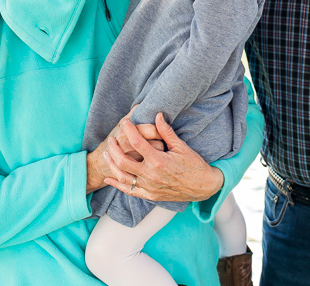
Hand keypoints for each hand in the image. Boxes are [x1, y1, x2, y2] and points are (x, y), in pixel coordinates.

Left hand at [102, 113, 223, 201]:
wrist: (203, 187)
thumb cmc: (194, 165)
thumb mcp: (182, 146)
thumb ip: (166, 131)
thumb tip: (157, 115)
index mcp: (159, 161)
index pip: (137, 142)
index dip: (129, 130)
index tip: (125, 122)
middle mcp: (151, 175)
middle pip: (124, 160)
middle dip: (114, 148)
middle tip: (111, 138)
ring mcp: (149, 187)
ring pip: (123, 177)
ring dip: (112, 164)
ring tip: (107, 154)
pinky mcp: (150, 195)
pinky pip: (129, 191)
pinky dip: (117, 184)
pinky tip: (109, 177)